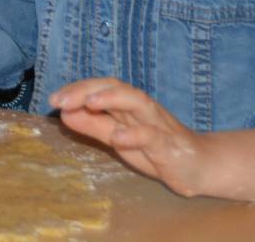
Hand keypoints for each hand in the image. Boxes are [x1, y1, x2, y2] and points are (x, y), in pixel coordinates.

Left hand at [51, 79, 208, 196]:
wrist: (200, 166)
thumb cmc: (155, 149)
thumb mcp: (118, 138)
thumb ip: (94, 126)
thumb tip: (64, 114)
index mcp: (127, 105)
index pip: (101, 87)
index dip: (77, 89)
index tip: (54, 98)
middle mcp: (141, 108)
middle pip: (115, 88)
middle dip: (87, 90)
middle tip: (61, 99)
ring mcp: (157, 124)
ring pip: (136, 102)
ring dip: (112, 99)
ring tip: (90, 103)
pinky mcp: (169, 145)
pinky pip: (153, 136)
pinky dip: (136, 134)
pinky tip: (119, 137)